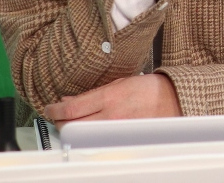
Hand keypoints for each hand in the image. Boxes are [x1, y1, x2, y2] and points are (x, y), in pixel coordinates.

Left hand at [43, 74, 181, 128]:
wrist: (173, 101)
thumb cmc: (150, 89)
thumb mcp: (119, 83)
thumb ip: (93, 93)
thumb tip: (69, 100)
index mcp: (110, 98)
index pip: (71, 108)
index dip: (54, 110)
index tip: (49, 108)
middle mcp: (110, 116)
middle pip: (71, 125)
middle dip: (59, 121)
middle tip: (56, 115)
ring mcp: (115, 131)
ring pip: (81, 136)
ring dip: (71, 129)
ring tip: (70, 123)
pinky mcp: (120, 140)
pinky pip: (95, 141)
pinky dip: (87, 136)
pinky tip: (87, 130)